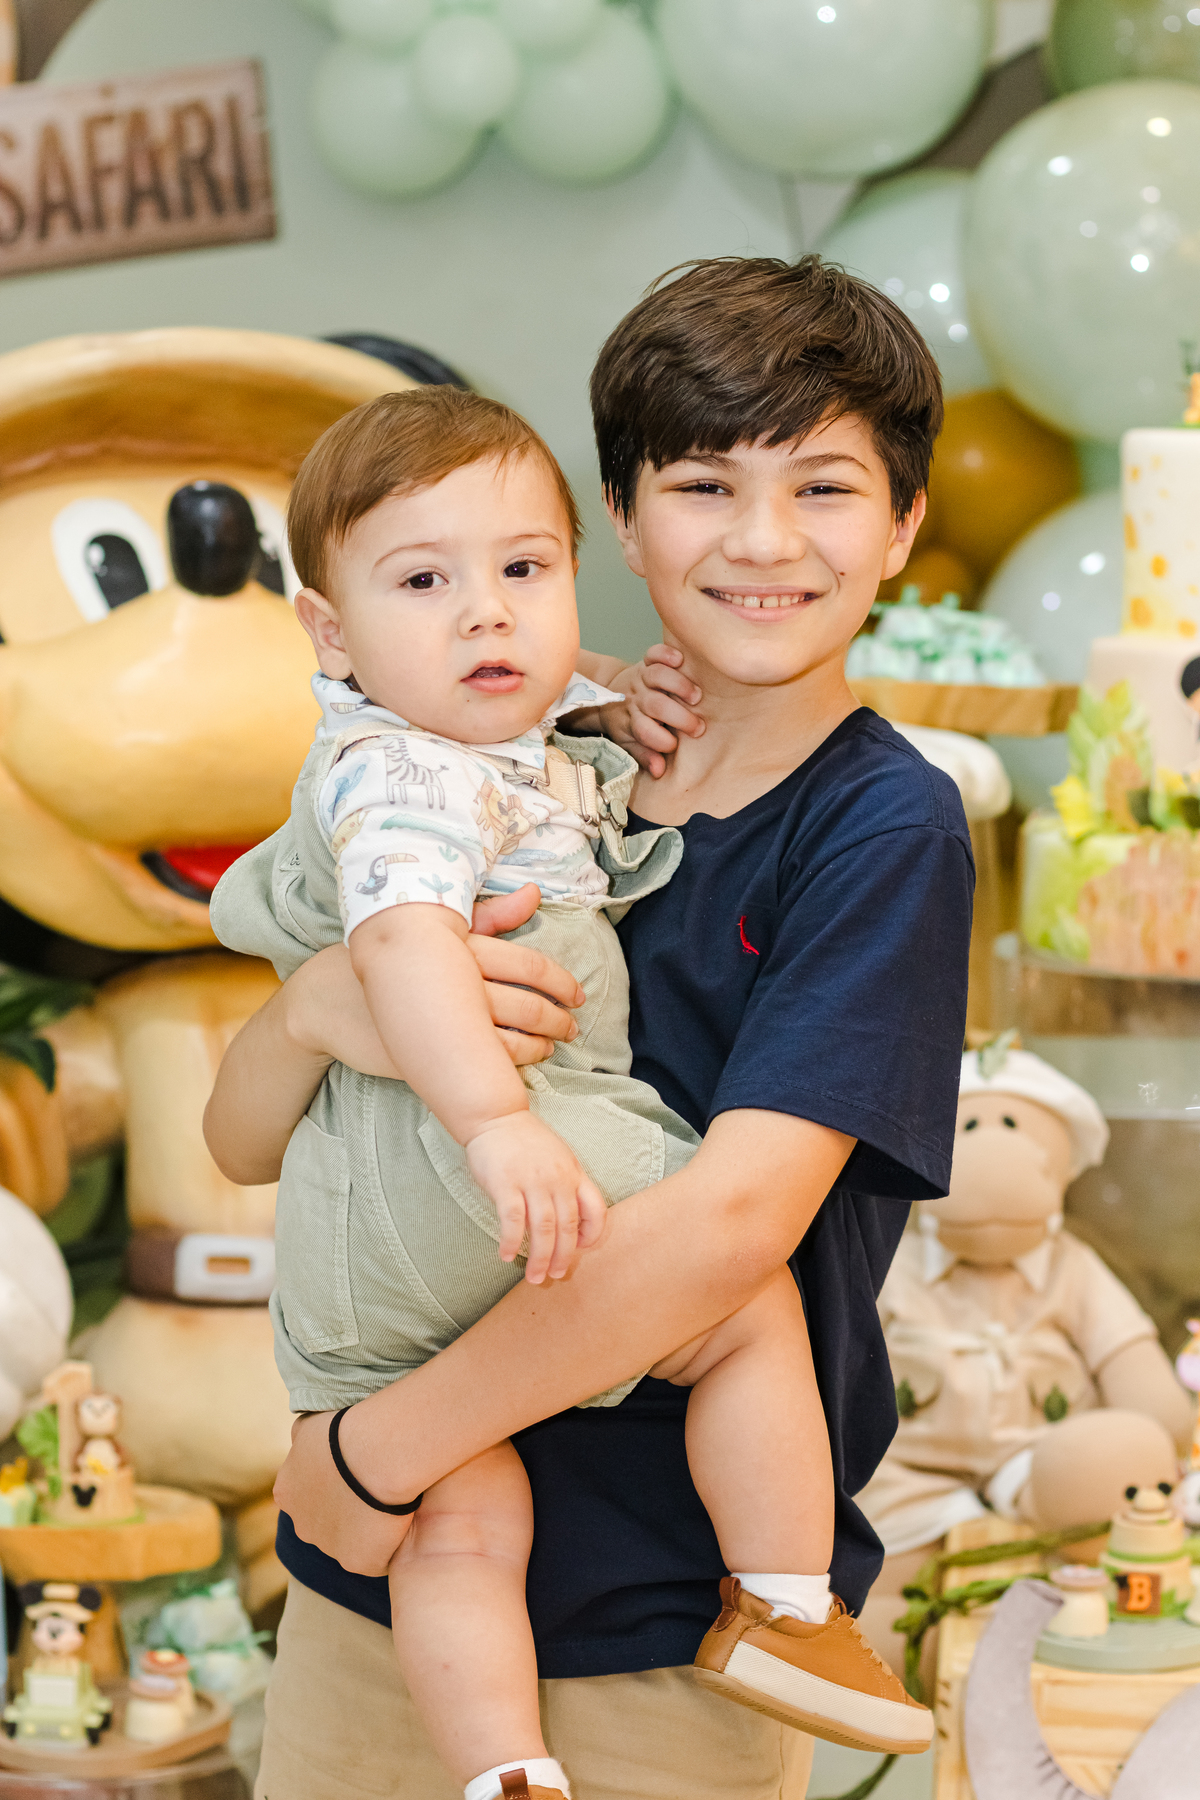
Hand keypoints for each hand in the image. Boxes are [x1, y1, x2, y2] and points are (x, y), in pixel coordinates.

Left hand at [273, 1411, 414, 1575]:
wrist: (375, 1455)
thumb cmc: (346, 1431)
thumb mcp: (310, 1424)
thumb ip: (301, 1438)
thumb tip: (300, 1439)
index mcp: (286, 1492)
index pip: (306, 1494)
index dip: (333, 1482)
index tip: (355, 1469)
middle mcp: (302, 1526)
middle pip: (325, 1522)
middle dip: (346, 1508)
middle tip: (375, 1484)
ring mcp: (330, 1549)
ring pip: (351, 1541)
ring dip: (368, 1527)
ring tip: (394, 1500)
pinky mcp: (359, 1564)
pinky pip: (377, 1557)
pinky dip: (390, 1543)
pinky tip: (404, 1520)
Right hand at [283, 886, 582, 1072]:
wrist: (329, 998)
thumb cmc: (390, 957)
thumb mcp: (439, 930)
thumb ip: (489, 916)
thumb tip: (533, 894)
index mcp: (462, 951)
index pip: (529, 967)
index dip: (560, 982)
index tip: (577, 993)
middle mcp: (457, 987)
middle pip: (525, 1005)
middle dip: (557, 1017)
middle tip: (573, 1023)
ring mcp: (443, 1027)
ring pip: (509, 1039)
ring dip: (540, 1044)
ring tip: (554, 1044)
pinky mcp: (430, 1058)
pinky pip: (482, 1066)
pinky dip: (511, 1065)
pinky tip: (524, 1061)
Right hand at [466, 1111, 606, 1283]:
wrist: (497, 1117)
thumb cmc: (527, 1142)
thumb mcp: (559, 1158)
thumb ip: (567, 1184)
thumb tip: (570, 1221)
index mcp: (574, 1173)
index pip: (596, 1209)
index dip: (594, 1234)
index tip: (582, 1249)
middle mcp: (557, 1179)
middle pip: (568, 1226)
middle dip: (562, 1257)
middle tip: (554, 1276)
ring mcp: (532, 1181)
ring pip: (542, 1228)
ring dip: (539, 1257)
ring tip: (533, 1277)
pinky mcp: (505, 1183)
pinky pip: (512, 1220)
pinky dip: (511, 1241)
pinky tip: (506, 1255)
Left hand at [602, 645, 704, 777]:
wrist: (607, 696)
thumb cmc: (626, 723)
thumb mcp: (630, 742)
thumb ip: (645, 755)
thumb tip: (660, 771)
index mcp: (632, 721)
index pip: (644, 731)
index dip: (659, 740)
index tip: (674, 746)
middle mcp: (636, 698)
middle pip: (656, 705)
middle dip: (678, 717)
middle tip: (698, 728)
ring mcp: (641, 678)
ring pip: (658, 676)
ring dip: (678, 685)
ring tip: (696, 697)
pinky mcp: (646, 662)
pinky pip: (654, 653)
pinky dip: (665, 653)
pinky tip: (680, 659)